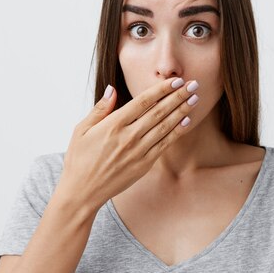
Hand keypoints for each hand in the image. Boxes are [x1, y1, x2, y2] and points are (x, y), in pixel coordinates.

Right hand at [56, 77, 199, 211]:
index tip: (175, 81)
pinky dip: (176, 132)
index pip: (143, 102)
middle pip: (159, 112)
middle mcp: (128, 137)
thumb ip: (100, 109)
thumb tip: (113, 89)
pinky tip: (186, 121)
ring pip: (164, 127)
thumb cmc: (79, 159)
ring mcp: (138, 152)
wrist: (82, 191)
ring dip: (181, 111)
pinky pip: (164, 145)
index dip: (161, 90)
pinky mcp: (143, 165)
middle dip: (178, 97)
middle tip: (193, 85)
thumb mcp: (82, 130)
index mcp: (113, 125)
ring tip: (194, 99)